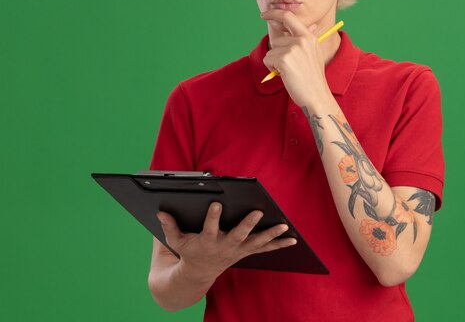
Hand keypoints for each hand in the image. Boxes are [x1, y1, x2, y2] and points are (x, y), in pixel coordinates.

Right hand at [156, 202, 295, 283]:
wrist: (198, 274)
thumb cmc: (188, 251)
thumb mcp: (176, 241)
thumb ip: (169, 227)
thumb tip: (160, 212)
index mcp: (207, 241)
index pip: (210, 227)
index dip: (213, 216)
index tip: (217, 203)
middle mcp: (225, 246)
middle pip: (239, 234)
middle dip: (248, 223)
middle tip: (259, 211)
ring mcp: (238, 250)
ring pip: (257, 242)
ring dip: (271, 234)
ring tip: (284, 226)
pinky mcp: (246, 252)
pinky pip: (265, 249)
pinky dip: (279, 245)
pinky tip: (293, 239)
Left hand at [260, 9, 332, 106]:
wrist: (316, 95)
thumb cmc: (313, 77)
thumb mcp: (314, 54)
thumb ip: (308, 39)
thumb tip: (312, 25)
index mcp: (309, 37)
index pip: (288, 17)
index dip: (274, 14)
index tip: (264, 14)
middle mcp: (302, 40)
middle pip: (276, 40)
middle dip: (277, 53)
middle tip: (290, 66)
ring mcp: (293, 49)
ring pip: (271, 50)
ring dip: (275, 62)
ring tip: (289, 71)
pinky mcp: (284, 59)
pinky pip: (267, 59)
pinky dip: (271, 68)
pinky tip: (284, 75)